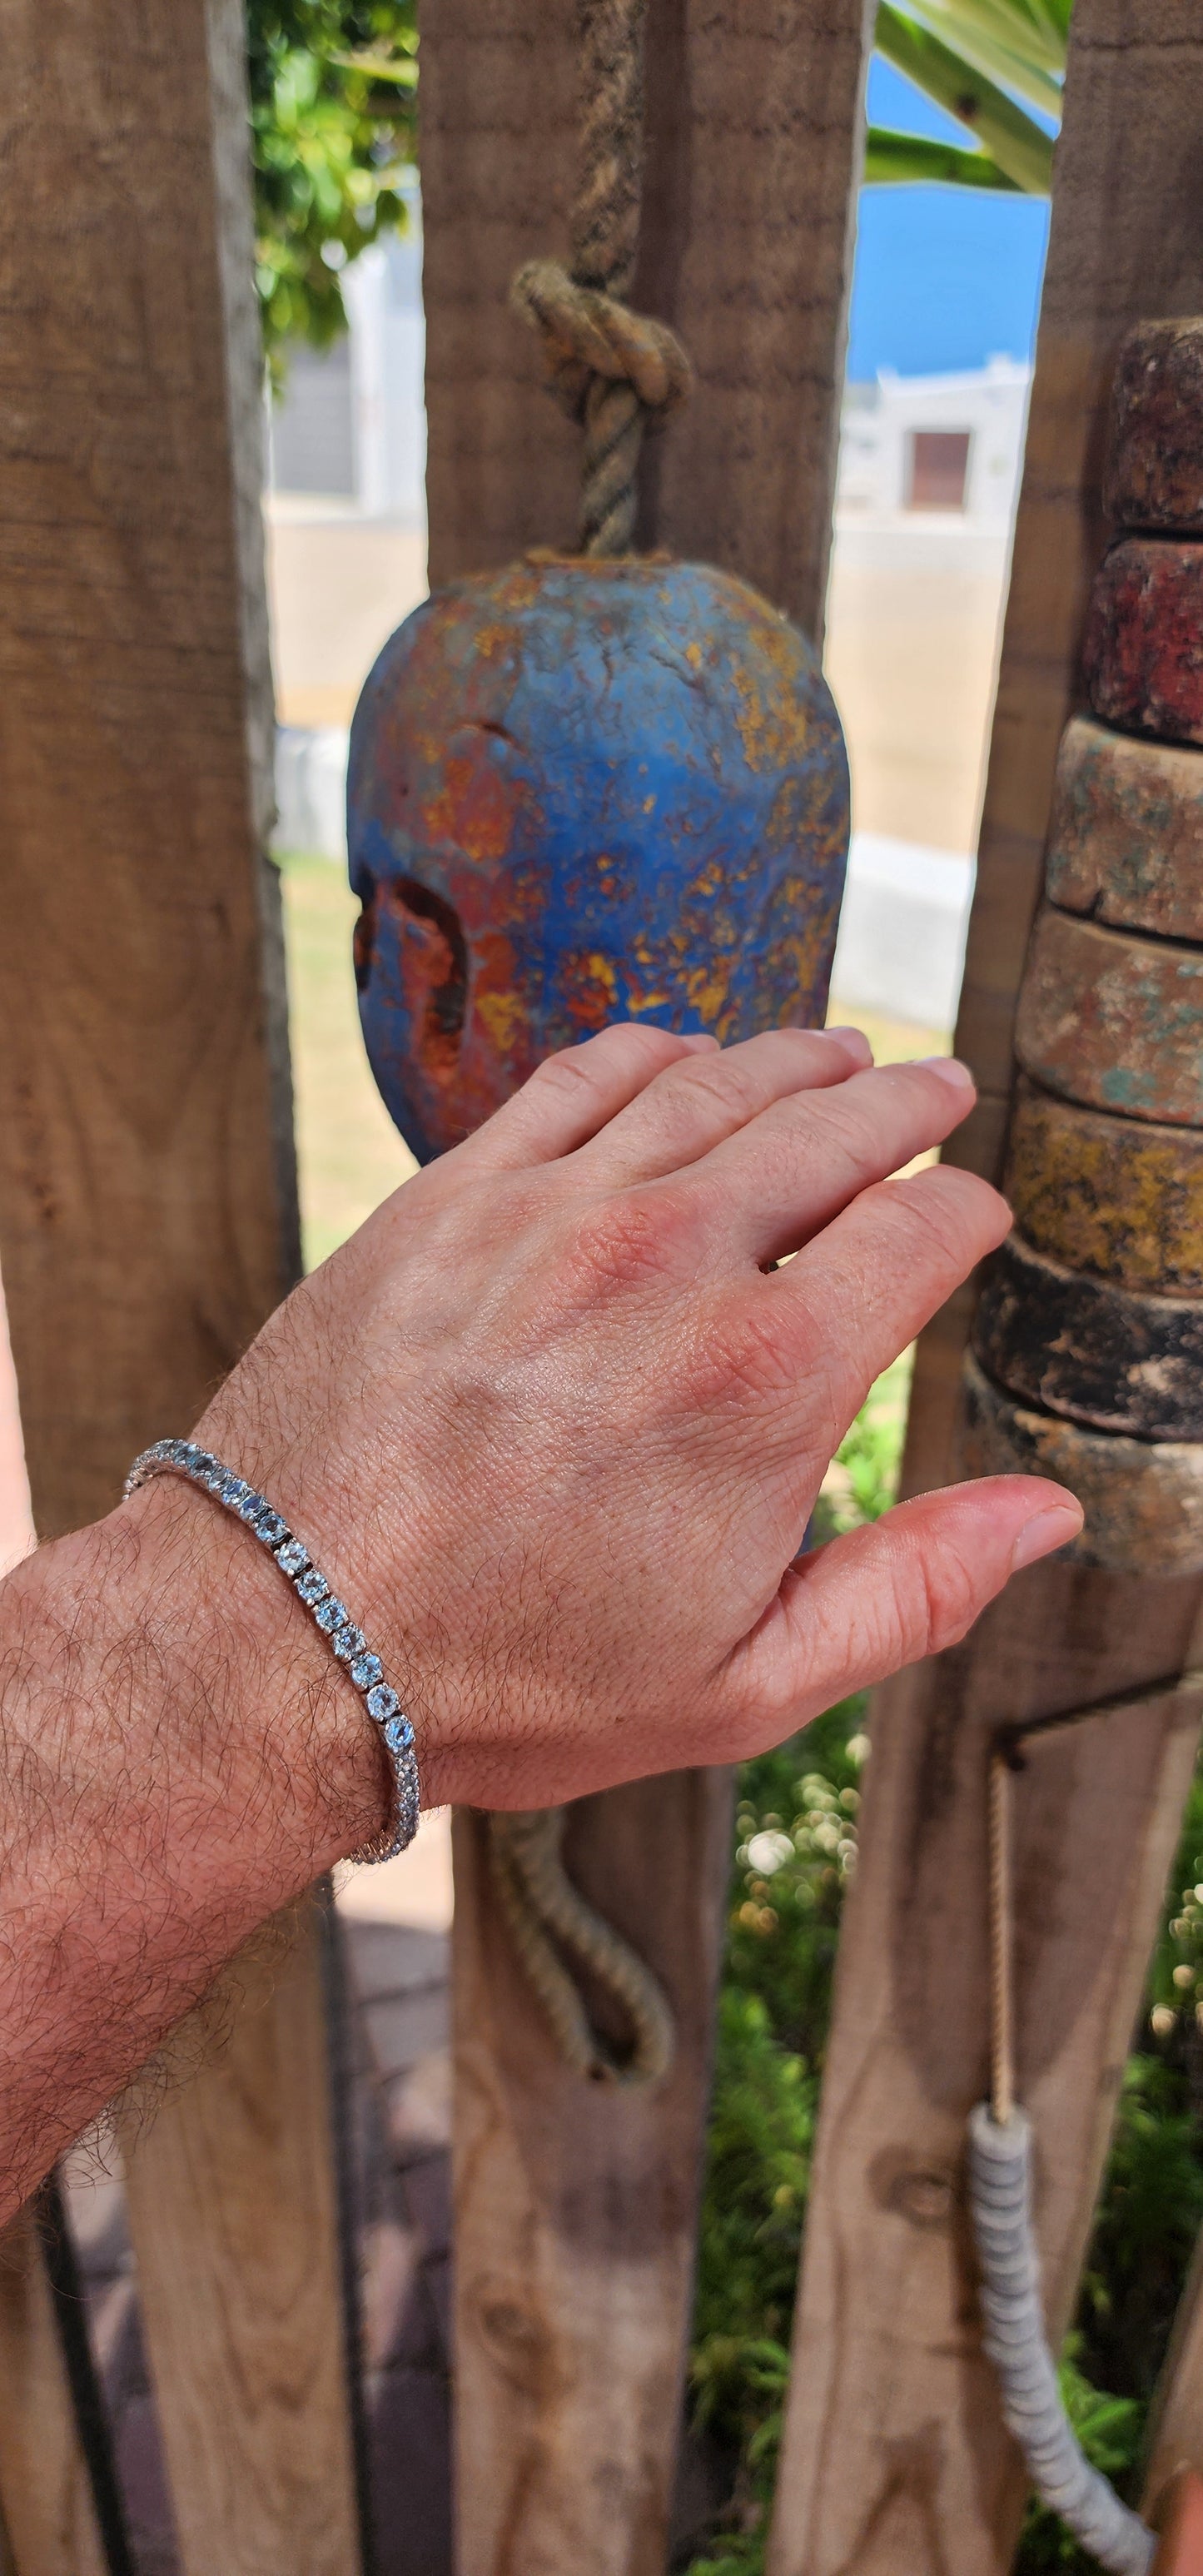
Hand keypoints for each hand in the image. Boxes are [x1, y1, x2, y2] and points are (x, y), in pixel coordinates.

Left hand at [192, 1021, 1081, 1818]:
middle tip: (936, 1089)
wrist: (279, 1636)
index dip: (966, 1212)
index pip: (918, 1234)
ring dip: (793, 1059)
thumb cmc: (511, 1679)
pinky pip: (573, 1079)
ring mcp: (554, 1212)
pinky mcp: (452, 1195)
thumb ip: (913, 1588)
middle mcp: (673, 1262)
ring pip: (711, 1085)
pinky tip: (679, 1050)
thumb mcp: (743, 1683)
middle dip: (903, 1104)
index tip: (976, 1213)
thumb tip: (1045, 1515)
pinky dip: (649, 1051)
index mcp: (769, 1380)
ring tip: (836, 1052)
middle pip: (830, 1129)